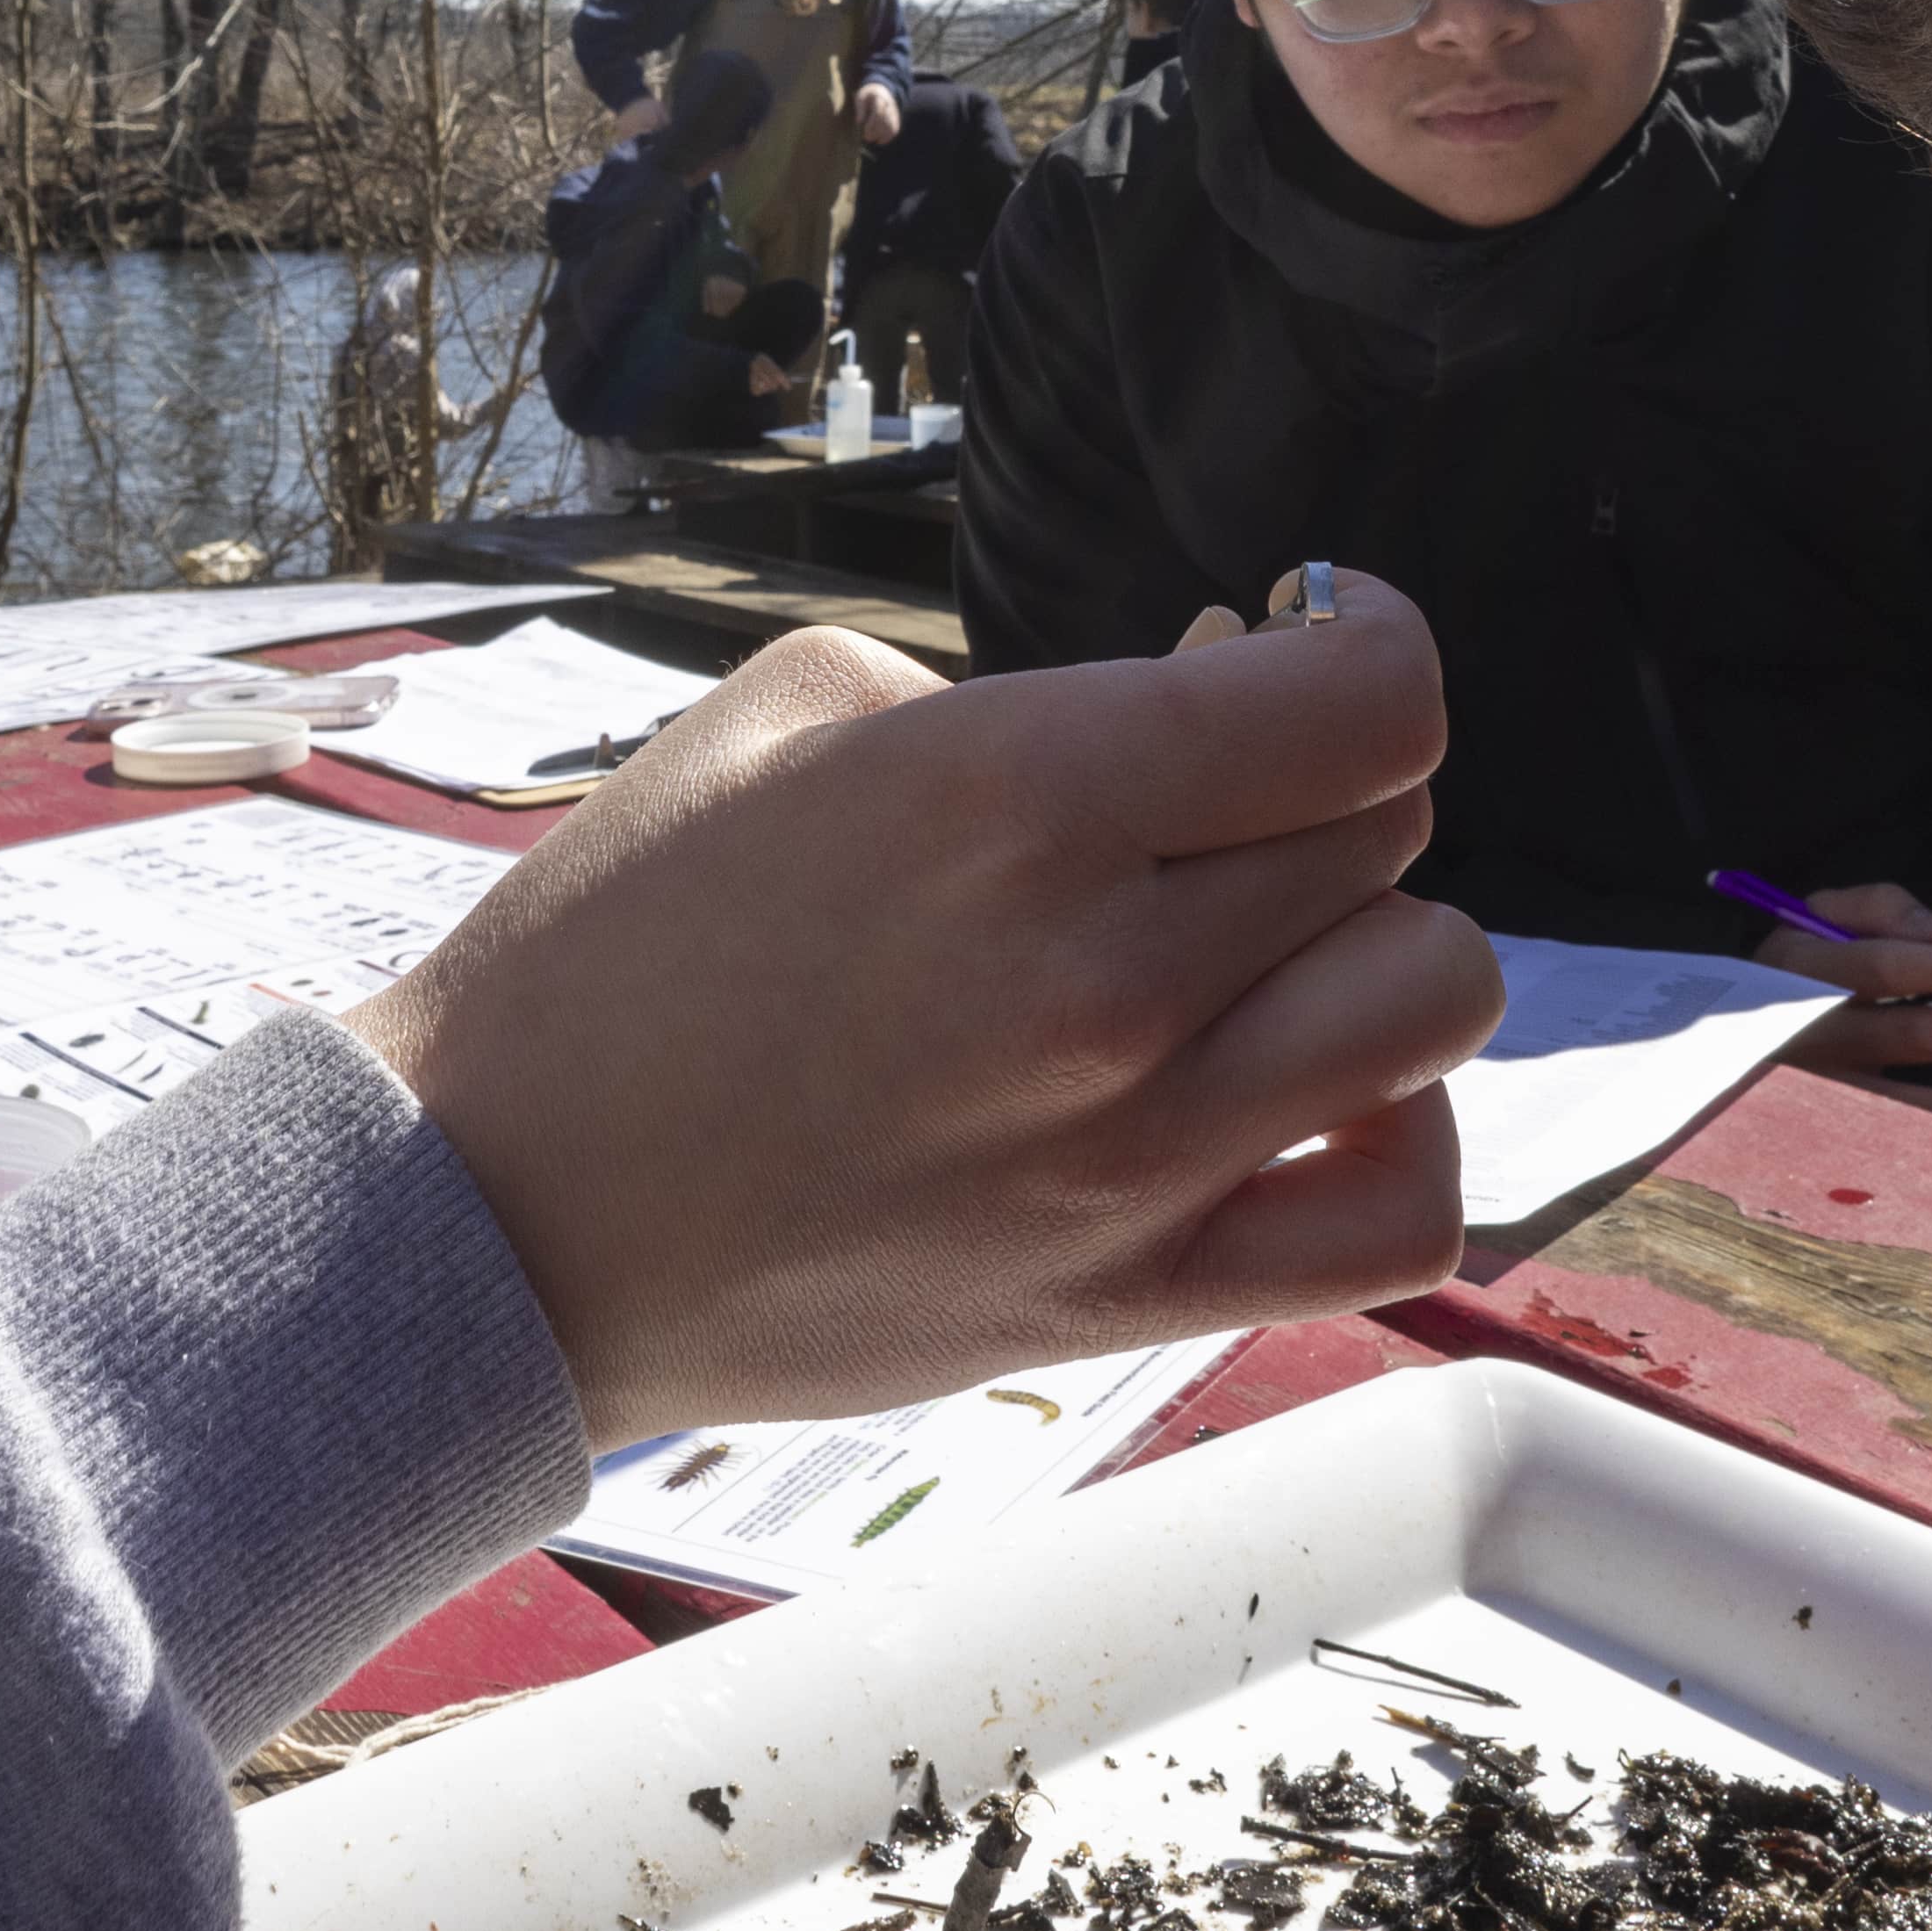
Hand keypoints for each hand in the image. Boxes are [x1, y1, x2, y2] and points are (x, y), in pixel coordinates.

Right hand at [343, 581, 1495, 1441]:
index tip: (1303, 639)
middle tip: (1205, 795)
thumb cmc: (619, 952)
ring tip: (1265, 944)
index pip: (1364, 699)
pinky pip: (1399, 1217)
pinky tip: (1312, 1094)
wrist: (503, 1214)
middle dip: (1317, 784)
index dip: (1362, 642)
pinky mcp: (1128, 1291)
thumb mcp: (786, 721)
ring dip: (1369, 944)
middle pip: (1385, 830)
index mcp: (1013, 793)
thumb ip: (1015, 695)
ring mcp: (1131, 1149)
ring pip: (1429, 995)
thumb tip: (1200, 698)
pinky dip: (1398, 1137)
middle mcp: (1103, 972)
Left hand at [851, 84, 903, 146]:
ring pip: (891, 126)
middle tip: (866, 138)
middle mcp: (889, 106)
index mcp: (879, 98)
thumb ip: (860, 109)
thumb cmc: (867, 95)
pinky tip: (880, 141)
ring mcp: (894, 112)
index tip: (865, 131)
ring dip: (883, 136)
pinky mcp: (896, 119)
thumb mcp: (860, 97)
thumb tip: (859, 122)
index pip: (878, 113)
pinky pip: (895, 129)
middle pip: (885, 121)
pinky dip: (889, 137)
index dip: (872, 124)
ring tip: (873, 140)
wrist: (882, 89)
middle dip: (876, 131)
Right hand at [1738, 876, 1931, 1126]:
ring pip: (1907, 1102)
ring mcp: (1816, 1089)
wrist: (1714, 1036)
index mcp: (1804, 970)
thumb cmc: (1791, 966)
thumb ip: (1879, 906)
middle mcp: (1810, 1034)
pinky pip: (1897, 1136)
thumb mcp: (1813, 915)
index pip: (1883, 969)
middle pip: (1913, 1035)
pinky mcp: (1823, 1129)